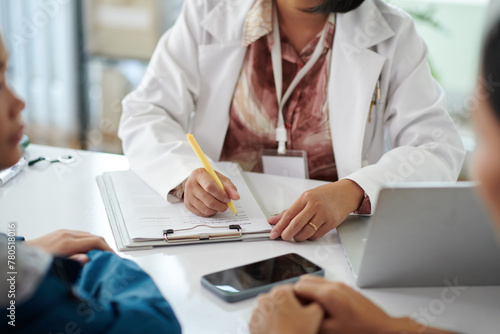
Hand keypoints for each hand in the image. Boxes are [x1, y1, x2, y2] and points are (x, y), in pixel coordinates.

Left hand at [26, 230, 113, 263]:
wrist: (19, 256)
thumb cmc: (35, 263)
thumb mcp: (56, 266)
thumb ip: (73, 263)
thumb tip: (88, 260)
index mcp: (67, 242)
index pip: (95, 241)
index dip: (108, 249)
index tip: (113, 257)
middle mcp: (67, 234)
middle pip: (94, 236)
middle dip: (104, 247)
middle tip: (110, 258)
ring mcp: (63, 232)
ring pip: (87, 235)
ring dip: (96, 244)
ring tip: (99, 256)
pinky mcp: (60, 233)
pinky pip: (80, 235)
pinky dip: (88, 242)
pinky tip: (87, 251)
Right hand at [184, 168, 239, 216]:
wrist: (197, 182)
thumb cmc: (209, 179)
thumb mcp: (220, 178)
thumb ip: (229, 187)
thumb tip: (236, 197)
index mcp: (198, 174)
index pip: (210, 186)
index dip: (221, 194)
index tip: (228, 198)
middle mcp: (190, 184)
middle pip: (208, 200)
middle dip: (221, 205)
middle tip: (226, 205)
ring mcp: (188, 195)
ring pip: (206, 209)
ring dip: (216, 209)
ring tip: (220, 205)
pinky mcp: (187, 204)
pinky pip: (202, 213)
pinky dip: (210, 212)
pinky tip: (212, 207)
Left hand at [249, 285, 323, 333]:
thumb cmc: (297, 333)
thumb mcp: (316, 314)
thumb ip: (317, 301)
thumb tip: (315, 299)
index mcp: (280, 292)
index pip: (293, 290)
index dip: (301, 299)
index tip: (305, 309)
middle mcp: (265, 298)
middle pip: (281, 299)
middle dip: (288, 306)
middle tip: (297, 319)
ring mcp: (257, 311)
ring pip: (271, 308)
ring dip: (278, 314)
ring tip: (288, 325)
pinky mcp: (252, 323)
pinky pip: (263, 319)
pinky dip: (270, 323)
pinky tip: (279, 330)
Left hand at [268, 179, 363, 240]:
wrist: (345, 193)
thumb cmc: (325, 195)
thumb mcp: (306, 198)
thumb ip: (290, 210)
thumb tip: (274, 219)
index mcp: (306, 197)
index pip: (289, 214)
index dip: (279, 226)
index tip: (274, 233)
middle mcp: (315, 205)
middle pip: (297, 224)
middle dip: (287, 234)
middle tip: (283, 237)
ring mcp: (324, 214)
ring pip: (307, 232)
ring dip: (298, 237)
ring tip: (295, 236)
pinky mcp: (331, 222)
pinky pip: (317, 235)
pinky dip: (310, 237)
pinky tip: (308, 233)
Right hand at [294, 276, 453, 333]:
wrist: (383, 329)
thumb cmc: (361, 330)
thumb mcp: (329, 330)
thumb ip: (310, 319)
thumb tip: (297, 315)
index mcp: (328, 294)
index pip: (299, 286)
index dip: (291, 296)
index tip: (288, 305)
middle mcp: (334, 285)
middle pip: (305, 279)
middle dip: (298, 292)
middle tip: (297, 306)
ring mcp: (341, 285)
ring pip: (316, 280)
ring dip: (309, 291)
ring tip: (309, 308)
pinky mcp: (346, 288)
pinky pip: (326, 284)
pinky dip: (319, 292)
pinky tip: (322, 307)